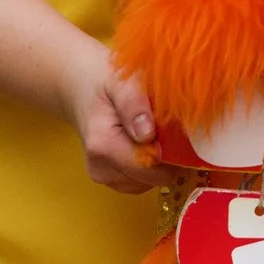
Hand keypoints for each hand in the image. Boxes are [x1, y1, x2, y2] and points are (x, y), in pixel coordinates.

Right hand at [61, 41, 172, 193]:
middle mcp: (102, 168)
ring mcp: (106, 178)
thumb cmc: (106, 84)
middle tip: (171, 127)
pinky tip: (149, 143)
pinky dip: (153, 166)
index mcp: (103, 146)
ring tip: (156, 132)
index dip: (173, 151)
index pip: (149, 165)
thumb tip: (147, 134)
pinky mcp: (113, 180)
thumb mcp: (121, 82)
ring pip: (151, 181)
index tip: (181, 130)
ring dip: (162, 161)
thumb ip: (134, 104)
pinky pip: (144, 181)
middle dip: (170, 156)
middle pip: (153, 177)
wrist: (83, 91)